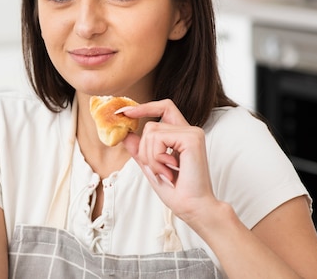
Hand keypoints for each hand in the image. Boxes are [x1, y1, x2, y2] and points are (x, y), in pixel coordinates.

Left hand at [119, 99, 216, 221]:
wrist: (192, 207)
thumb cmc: (176, 191)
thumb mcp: (151, 166)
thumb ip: (140, 149)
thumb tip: (125, 133)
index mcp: (182, 135)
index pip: (163, 107)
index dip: (143, 107)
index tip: (124, 112)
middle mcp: (189, 130)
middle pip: (151, 124)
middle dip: (144, 149)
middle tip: (156, 169)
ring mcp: (192, 132)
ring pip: (151, 132)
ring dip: (150, 157)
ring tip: (165, 172)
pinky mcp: (192, 137)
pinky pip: (158, 138)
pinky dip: (156, 157)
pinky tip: (170, 169)